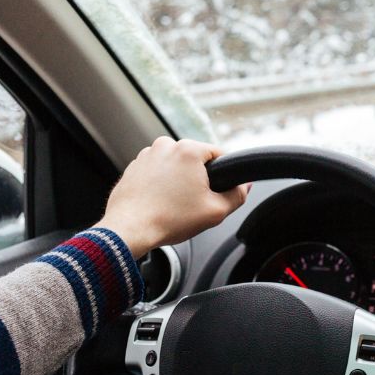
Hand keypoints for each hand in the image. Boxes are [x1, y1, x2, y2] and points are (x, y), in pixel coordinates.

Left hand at [99, 138, 247, 257]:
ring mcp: (146, 155)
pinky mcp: (133, 167)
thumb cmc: (169, 219)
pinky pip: (156, 173)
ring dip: (178, 181)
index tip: (217, 192)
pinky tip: (159, 203)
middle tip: (194, 203)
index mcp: (188, 149)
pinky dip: (160, 185)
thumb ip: (237, 195)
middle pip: (195, 160)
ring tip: (174, 205)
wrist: (129, 229)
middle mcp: (166, 145)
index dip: (223, 175)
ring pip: (175, 166)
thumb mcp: (215, 211)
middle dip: (198, 179)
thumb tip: (244, 186)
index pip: (219, 154)